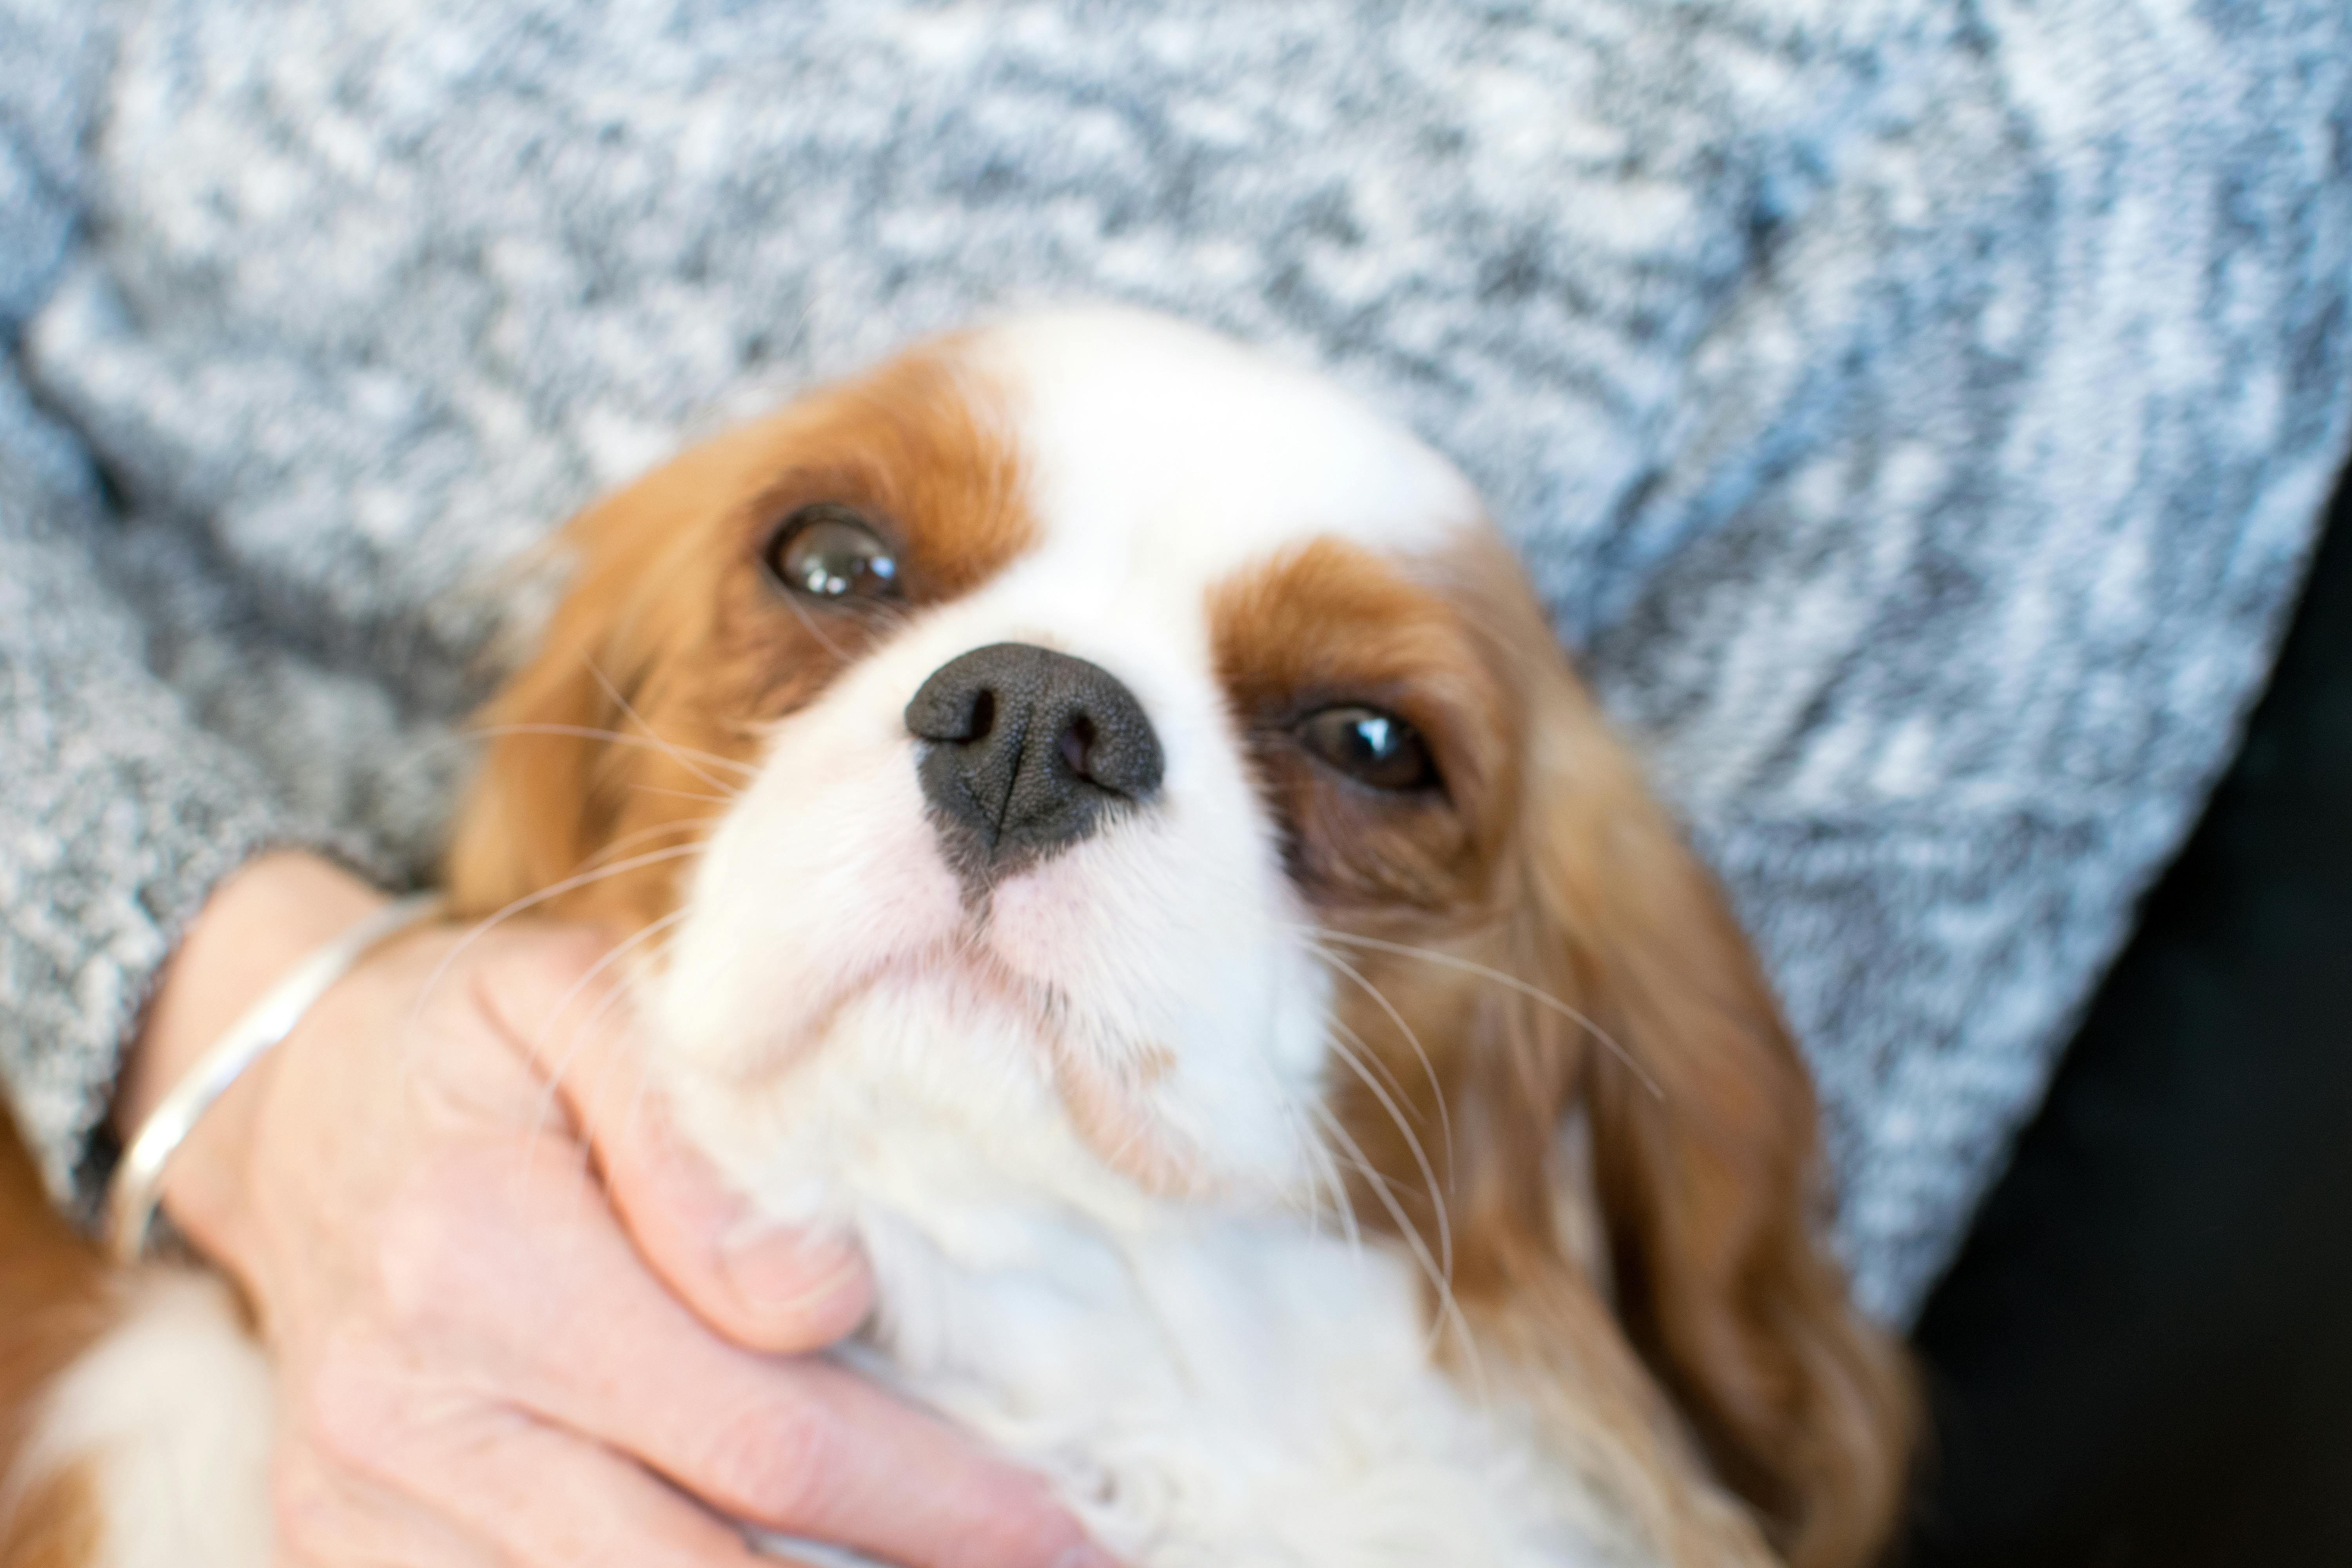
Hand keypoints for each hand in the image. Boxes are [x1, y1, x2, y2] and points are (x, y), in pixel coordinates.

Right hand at [125, 851, 1102, 1567]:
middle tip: (1055, 1560)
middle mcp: (413, 1400)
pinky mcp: (339, 1548)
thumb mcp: (577, 1004)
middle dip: (903, 1567)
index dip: (926, 1481)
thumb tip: (817, 1292)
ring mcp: (366, 1500)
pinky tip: (804, 1564)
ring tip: (943, 1566)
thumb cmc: (470, 1044)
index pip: (755, 1418)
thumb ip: (698, 1136)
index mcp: (478, 1247)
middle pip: (708, 1559)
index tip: (1052, 1499)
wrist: (286, 1110)